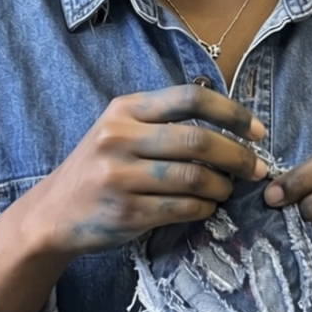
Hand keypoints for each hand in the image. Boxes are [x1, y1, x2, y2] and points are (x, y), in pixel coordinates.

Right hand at [35, 84, 267, 256]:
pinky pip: (183, 208)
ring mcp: (120, 177)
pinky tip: (207, 207)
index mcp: (124, 109)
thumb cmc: (98, 167)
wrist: (53, 213)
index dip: (232, 113)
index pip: (190, 98)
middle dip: (238, 156)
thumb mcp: (120, 130)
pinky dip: (204, 208)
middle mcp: (119, 138)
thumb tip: (231, 127)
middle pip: (198, 141)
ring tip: (227, 189)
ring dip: (223, 186)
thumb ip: (163, 122)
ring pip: (195, 178)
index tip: (257, 131)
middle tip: (257, 168)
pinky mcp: (126, 213)